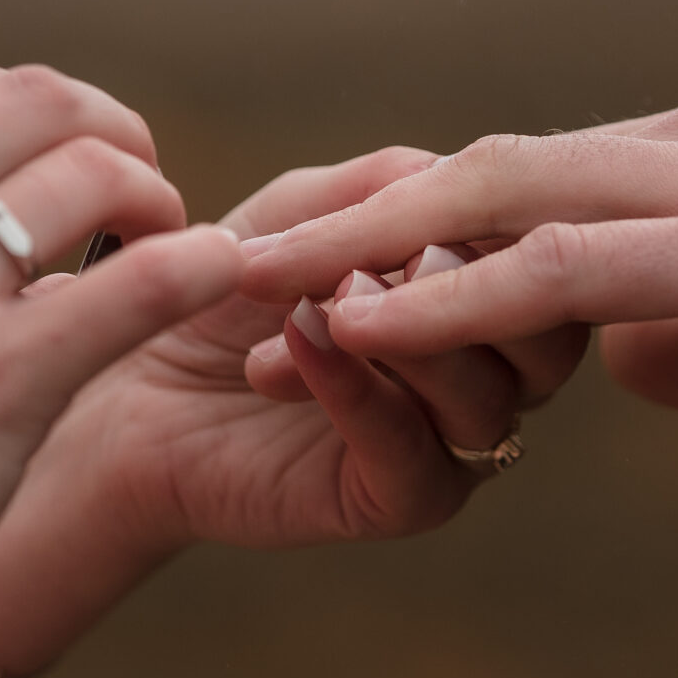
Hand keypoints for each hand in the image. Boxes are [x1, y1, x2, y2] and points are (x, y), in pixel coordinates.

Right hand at [0, 62, 242, 677]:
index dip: (50, 124)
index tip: (77, 186)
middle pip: (39, 100)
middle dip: (117, 136)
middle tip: (145, 209)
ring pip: (95, 169)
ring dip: (158, 202)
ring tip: (169, 262)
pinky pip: (144, 281)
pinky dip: (202, 266)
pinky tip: (219, 282)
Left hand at [0, 149, 586, 669]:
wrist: (129, 387)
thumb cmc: (222, 294)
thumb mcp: (305, 215)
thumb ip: (387, 188)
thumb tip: (461, 174)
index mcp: (484, 298)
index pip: (540, 261)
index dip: (493, 226)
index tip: (416, 198)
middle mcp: (487, 373)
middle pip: (547, 340)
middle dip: (470, 286)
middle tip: (391, 256)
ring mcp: (449, 444)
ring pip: (488, 400)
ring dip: (405, 338)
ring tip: (320, 303)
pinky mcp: (397, 502)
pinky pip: (414, 457)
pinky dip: (361, 395)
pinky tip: (300, 346)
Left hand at [237, 83, 677, 457]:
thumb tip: (628, 364)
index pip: (538, 176)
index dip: (418, 222)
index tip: (319, 272)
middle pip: (489, 163)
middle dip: (355, 212)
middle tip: (234, 256)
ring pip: (504, 193)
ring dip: (368, 243)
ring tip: (248, 284)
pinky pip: (566, 266)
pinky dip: (453, 293)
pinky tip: (367, 326)